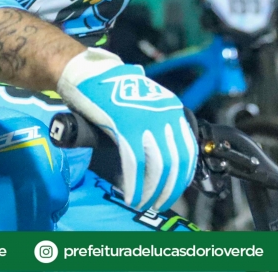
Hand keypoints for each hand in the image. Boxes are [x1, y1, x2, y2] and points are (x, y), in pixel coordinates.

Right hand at [57, 48, 196, 211]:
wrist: (88, 74)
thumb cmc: (112, 93)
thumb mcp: (144, 108)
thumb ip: (155, 129)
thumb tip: (161, 165)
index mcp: (172, 109)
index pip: (188, 150)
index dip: (182, 177)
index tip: (173, 193)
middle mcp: (165, 113)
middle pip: (176, 161)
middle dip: (169, 190)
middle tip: (158, 204)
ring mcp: (147, 118)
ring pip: (158, 165)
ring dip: (152, 191)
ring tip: (143, 203)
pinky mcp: (126, 124)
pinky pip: (136, 162)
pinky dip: (135, 184)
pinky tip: (130, 195)